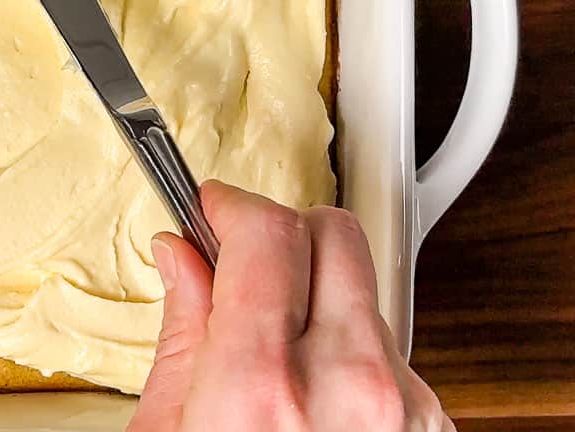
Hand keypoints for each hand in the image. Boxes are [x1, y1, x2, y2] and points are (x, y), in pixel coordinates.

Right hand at [130, 181, 453, 431]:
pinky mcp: (433, 424)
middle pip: (334, 234)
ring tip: (278, 348)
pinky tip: (316, 392)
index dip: (231, 204)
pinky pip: (391, 347)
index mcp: (261, 385)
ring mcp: (403, 405)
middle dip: (282, 232)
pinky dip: (350, 350)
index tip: (214, 204)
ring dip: (319, 296)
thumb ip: (181, 339)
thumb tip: (181, 257)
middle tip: (244, 261)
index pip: (268, 231)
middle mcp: (348, 385)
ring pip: (364, 289)